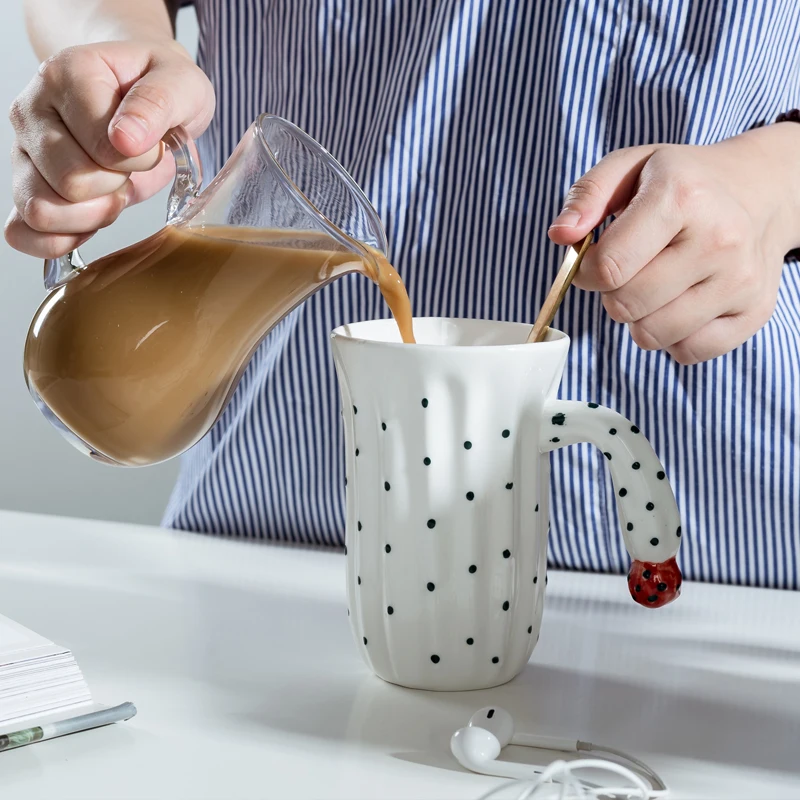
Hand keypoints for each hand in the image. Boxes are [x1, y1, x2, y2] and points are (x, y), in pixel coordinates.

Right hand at [5, 40, 214, 257]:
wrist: (139, 87)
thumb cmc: (157, 84)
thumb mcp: (180, 82)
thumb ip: (157, 103)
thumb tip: (125, 139)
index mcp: (68, 75)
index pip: (105, 148)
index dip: (141, 160)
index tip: (150, 144)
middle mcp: (33, 110)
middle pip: (70, 182)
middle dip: (115, 188)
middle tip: (129, 170)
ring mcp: (23, 150)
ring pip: (42, 211)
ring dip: (91, 217)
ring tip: (110, 191)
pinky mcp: (24, 185)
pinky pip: (22, 232)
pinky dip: (59, 240)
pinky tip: (89, 224)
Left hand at [548, 124, 799, 363]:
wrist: (761, 191)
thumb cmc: (683, 183)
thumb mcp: (630, 166)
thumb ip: (586, 196)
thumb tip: (560, 235)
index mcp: (682, 197)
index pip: (609, 267)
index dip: (586, 272)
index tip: (593, 262)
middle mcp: (718, 240)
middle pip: (627, 306)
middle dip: (612, 295)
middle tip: (628, 272)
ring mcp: (740, 280)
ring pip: (652, 336)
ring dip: (640, 319)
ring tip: (656, 285)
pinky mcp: (754, 312)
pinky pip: (687, 352)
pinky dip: (673, 337)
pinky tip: (681, 303)